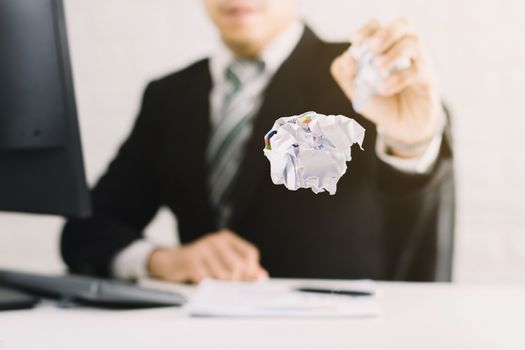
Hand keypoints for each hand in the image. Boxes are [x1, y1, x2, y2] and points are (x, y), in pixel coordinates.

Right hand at [147, 229, 267, 283]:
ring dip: (222, 287)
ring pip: (224, 275)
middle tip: (231, 290)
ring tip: (216, 287)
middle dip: (238, 281)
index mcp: (226, 238)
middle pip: (239, 264)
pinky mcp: (191, 259)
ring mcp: (203, 248)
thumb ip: (243, 268)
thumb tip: (262, 277)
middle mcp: (216, 239)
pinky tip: (203, 285)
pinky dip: (208, 287)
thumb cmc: (201, 263)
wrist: (171, 261)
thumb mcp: (222, 261)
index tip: (249, 283)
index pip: (250, 253)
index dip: (252, 270)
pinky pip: (207, 280)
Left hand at [331, 18, 442, 156]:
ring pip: (414, 43)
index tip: (355, 40)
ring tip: (378, 66)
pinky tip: (385, 88)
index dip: (367, 29)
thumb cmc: (382, 103)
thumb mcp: (357, 91)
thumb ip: (347, 75)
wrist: (401, 128)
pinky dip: (398, 78)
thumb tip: (346, 58)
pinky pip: (417, 71)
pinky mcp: (428, 80)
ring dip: (393, 52)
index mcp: (386, 48)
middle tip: (372, 48)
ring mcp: (419, 63)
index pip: (379, 27)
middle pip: (402, 26)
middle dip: (385, 34)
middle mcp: (405, 50)